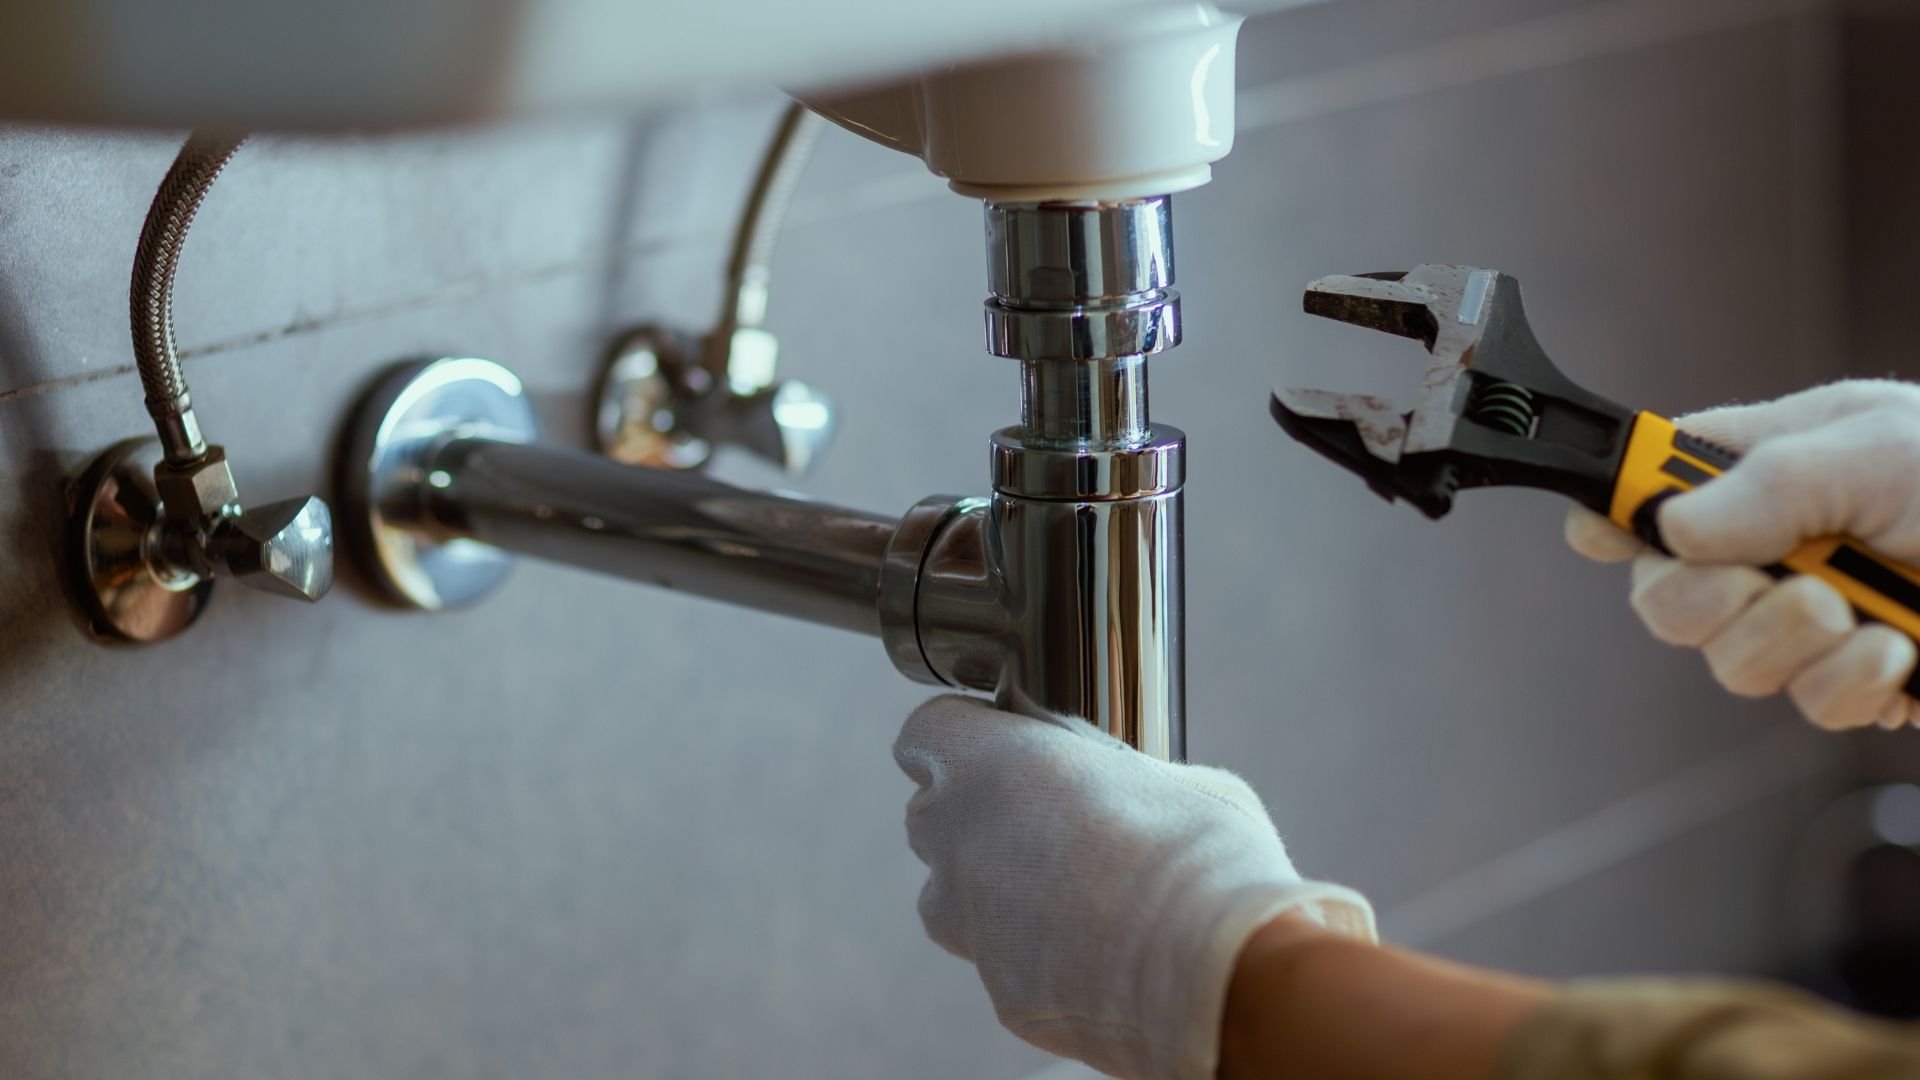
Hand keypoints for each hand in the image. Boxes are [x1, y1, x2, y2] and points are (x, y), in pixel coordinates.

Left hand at [893, 695, 1373, 1079]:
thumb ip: (1123, 777)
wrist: (1207, 969)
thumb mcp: (1173, 777)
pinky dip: (1034, 954)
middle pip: (929, 818)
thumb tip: (1139, 791)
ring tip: (1063, 890)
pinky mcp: (1003, 994)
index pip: (925, 735)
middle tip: (1037, 816)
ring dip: (986, 889)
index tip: (988, 741)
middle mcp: (960, 844)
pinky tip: (1095, 953)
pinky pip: (1001, 963)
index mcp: (990, 765)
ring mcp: (973, 926)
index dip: (956, 737)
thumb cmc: (1195, 850)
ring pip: (950, 898)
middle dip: (968, 815)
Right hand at [1565, 379, 1919, 730]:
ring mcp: (1814, 618)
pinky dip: (1852, 685)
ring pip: (1731, 663)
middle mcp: (1774, 546)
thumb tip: (1670, 526)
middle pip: (1666, 597)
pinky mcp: (1861, 679)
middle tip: (1775, 585)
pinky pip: (1812, 705)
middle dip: (1710, 602)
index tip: (1604, 533)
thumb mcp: (1878, 447)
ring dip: (1793, 645)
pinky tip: (1899, 654)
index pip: (1647, 489)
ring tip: (1863, 615)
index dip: (1611, 513)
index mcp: (1760, 467)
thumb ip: (1766, 484)